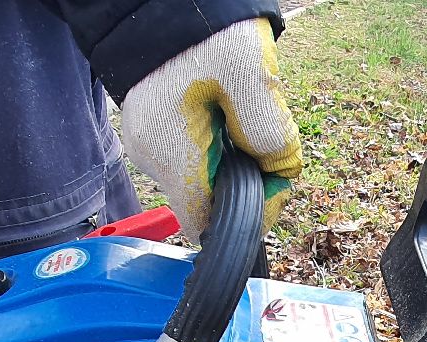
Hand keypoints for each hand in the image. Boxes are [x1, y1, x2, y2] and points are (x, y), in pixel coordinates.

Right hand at [119, 18, 302, 240]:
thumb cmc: (206, 33)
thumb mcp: (251, 77)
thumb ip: (270, 134)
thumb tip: (279, 172)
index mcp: (170, 153)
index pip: (206, 222)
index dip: (248, 212)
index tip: (274, 177)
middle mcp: (150, 158)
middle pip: (207, 199)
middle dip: (244, 177)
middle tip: (266, 135)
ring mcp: (146, 143)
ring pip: (202, 176)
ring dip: (232, 157)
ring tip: (243, 111)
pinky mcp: (152, 128)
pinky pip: (192, 153)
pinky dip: (217, 142)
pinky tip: (225, 108)